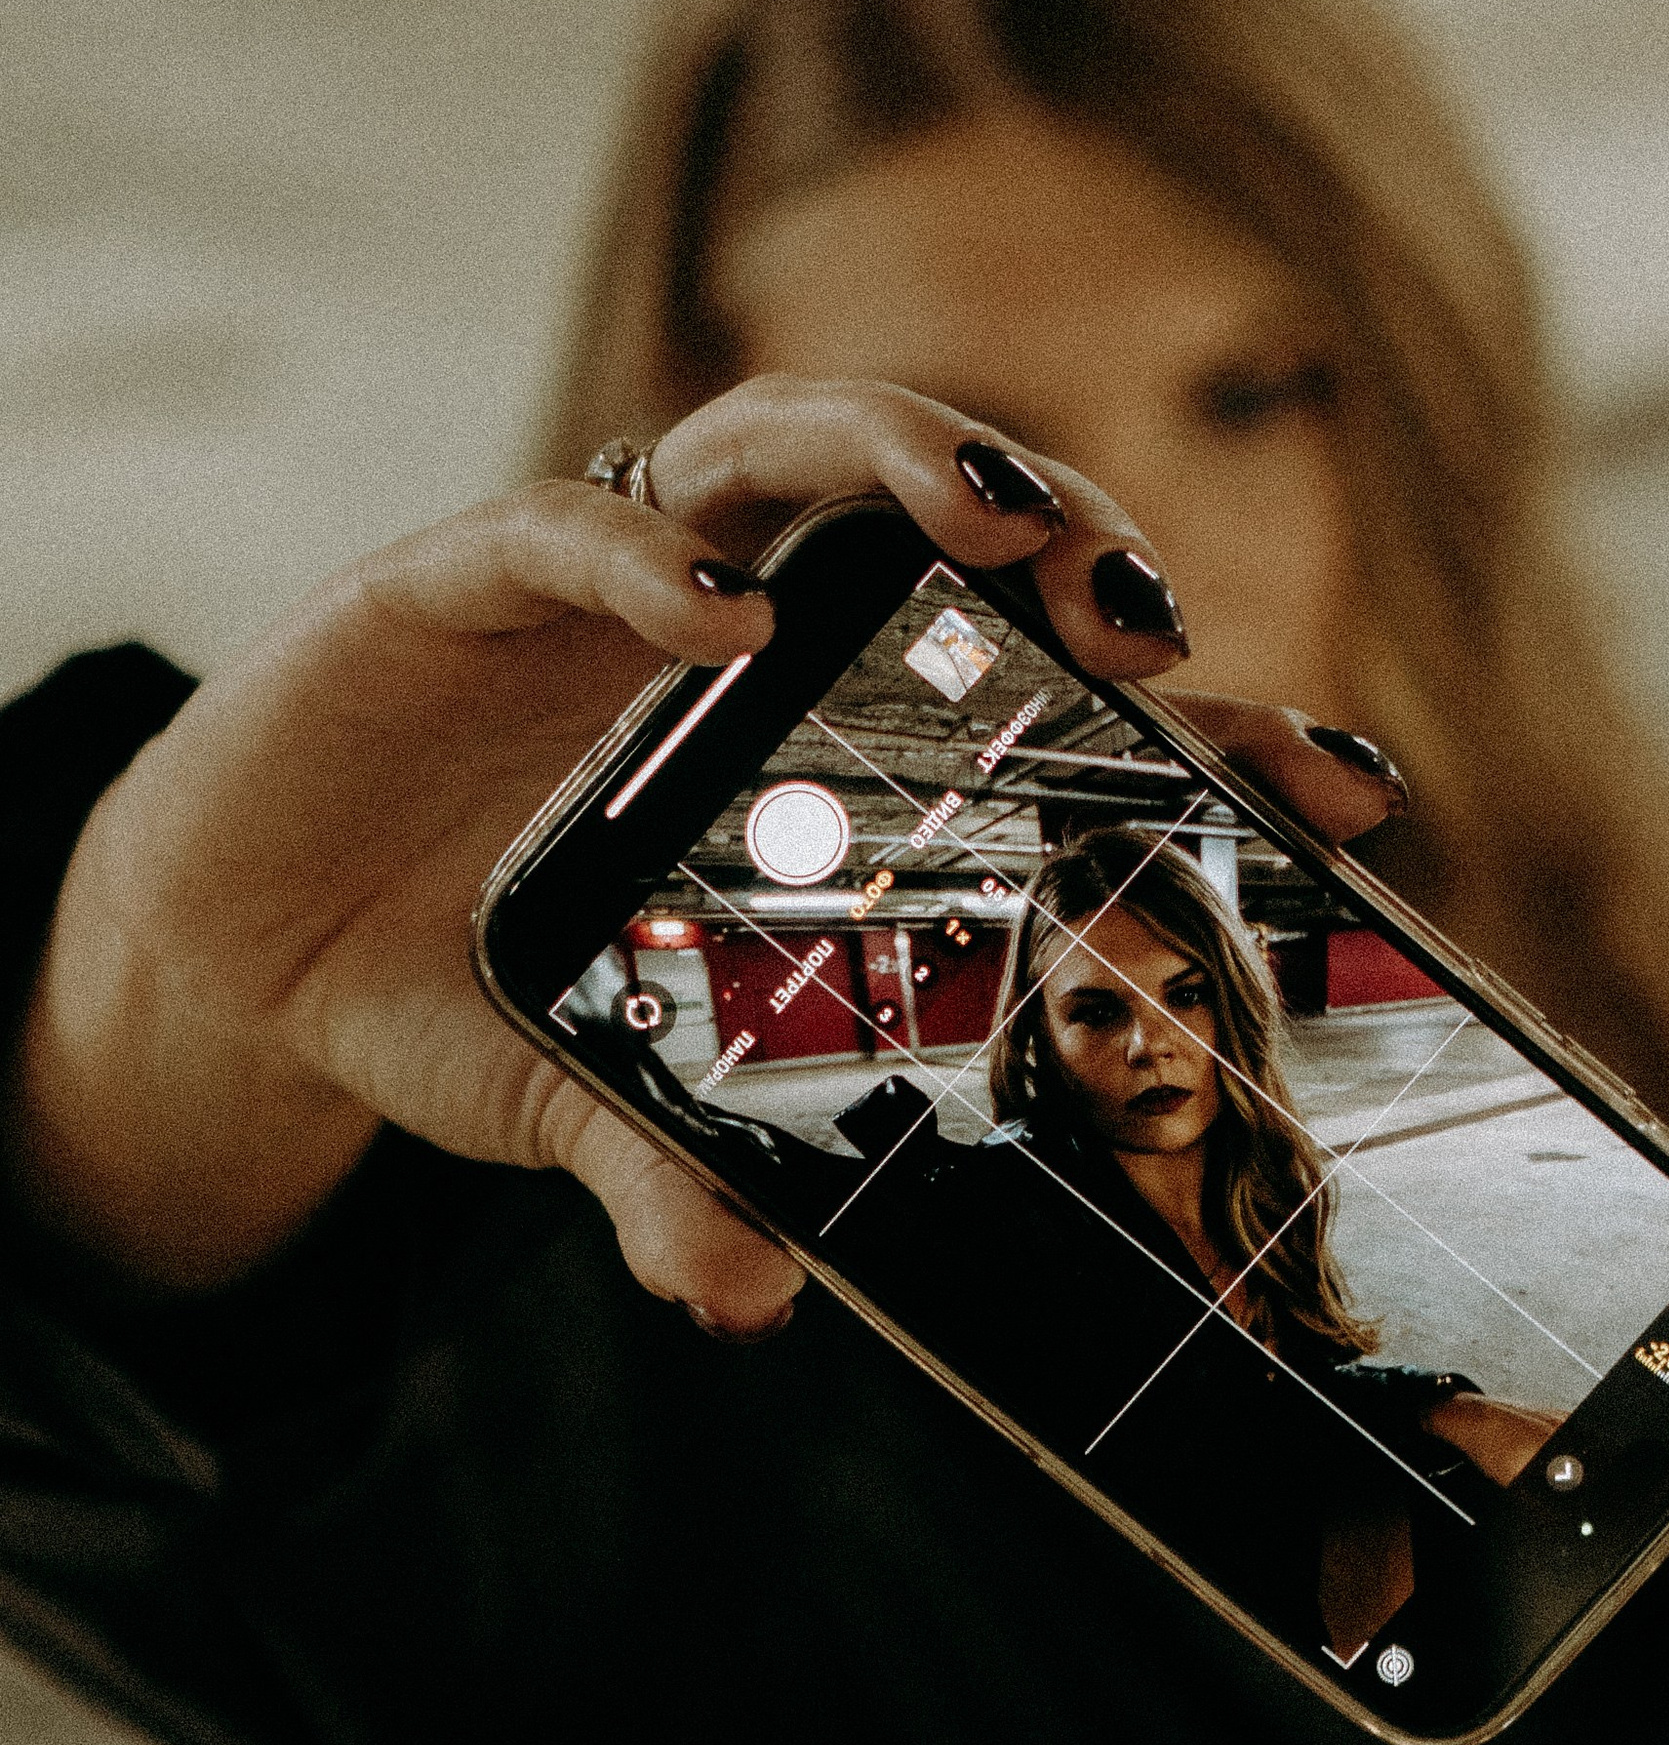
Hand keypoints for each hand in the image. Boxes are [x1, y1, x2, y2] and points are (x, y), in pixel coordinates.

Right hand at [6, 377, 1403, 1328]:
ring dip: (907, 456)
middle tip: (1146, 612)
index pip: (1063, 706)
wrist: (244, 945)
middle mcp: (755, 632)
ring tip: (990, 521)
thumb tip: (748, 1301)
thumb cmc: (477, 985)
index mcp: (840, 743)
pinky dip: (642, 556)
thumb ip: (677, 1176)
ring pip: (790, 444)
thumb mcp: (596, 1095)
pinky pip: (569, 527)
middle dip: (1073, 534)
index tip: (1349, 788)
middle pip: (954, 516)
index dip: (1217, 728)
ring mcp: (620, 589)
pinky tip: (710, 615)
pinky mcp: (461, 577)